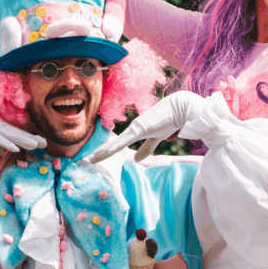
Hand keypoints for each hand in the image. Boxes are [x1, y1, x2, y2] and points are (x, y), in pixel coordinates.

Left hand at [84, 90, 202, 163]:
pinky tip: (107, 152)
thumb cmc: (169, 119)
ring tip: (91, 158)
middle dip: (101, 152)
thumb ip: (147, 148)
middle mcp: (132, 130)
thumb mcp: (157, 138)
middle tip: (88, 160)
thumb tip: (138, 160)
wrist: (179, 107)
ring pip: (116, 143)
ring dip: (103, 151)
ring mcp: (135, 129)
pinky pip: (126, 140)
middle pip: (113, 144)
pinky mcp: (141, 129)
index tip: (97, 156)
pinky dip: (116, 146)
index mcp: (135, 132)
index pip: (118, 144)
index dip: (107, 150)